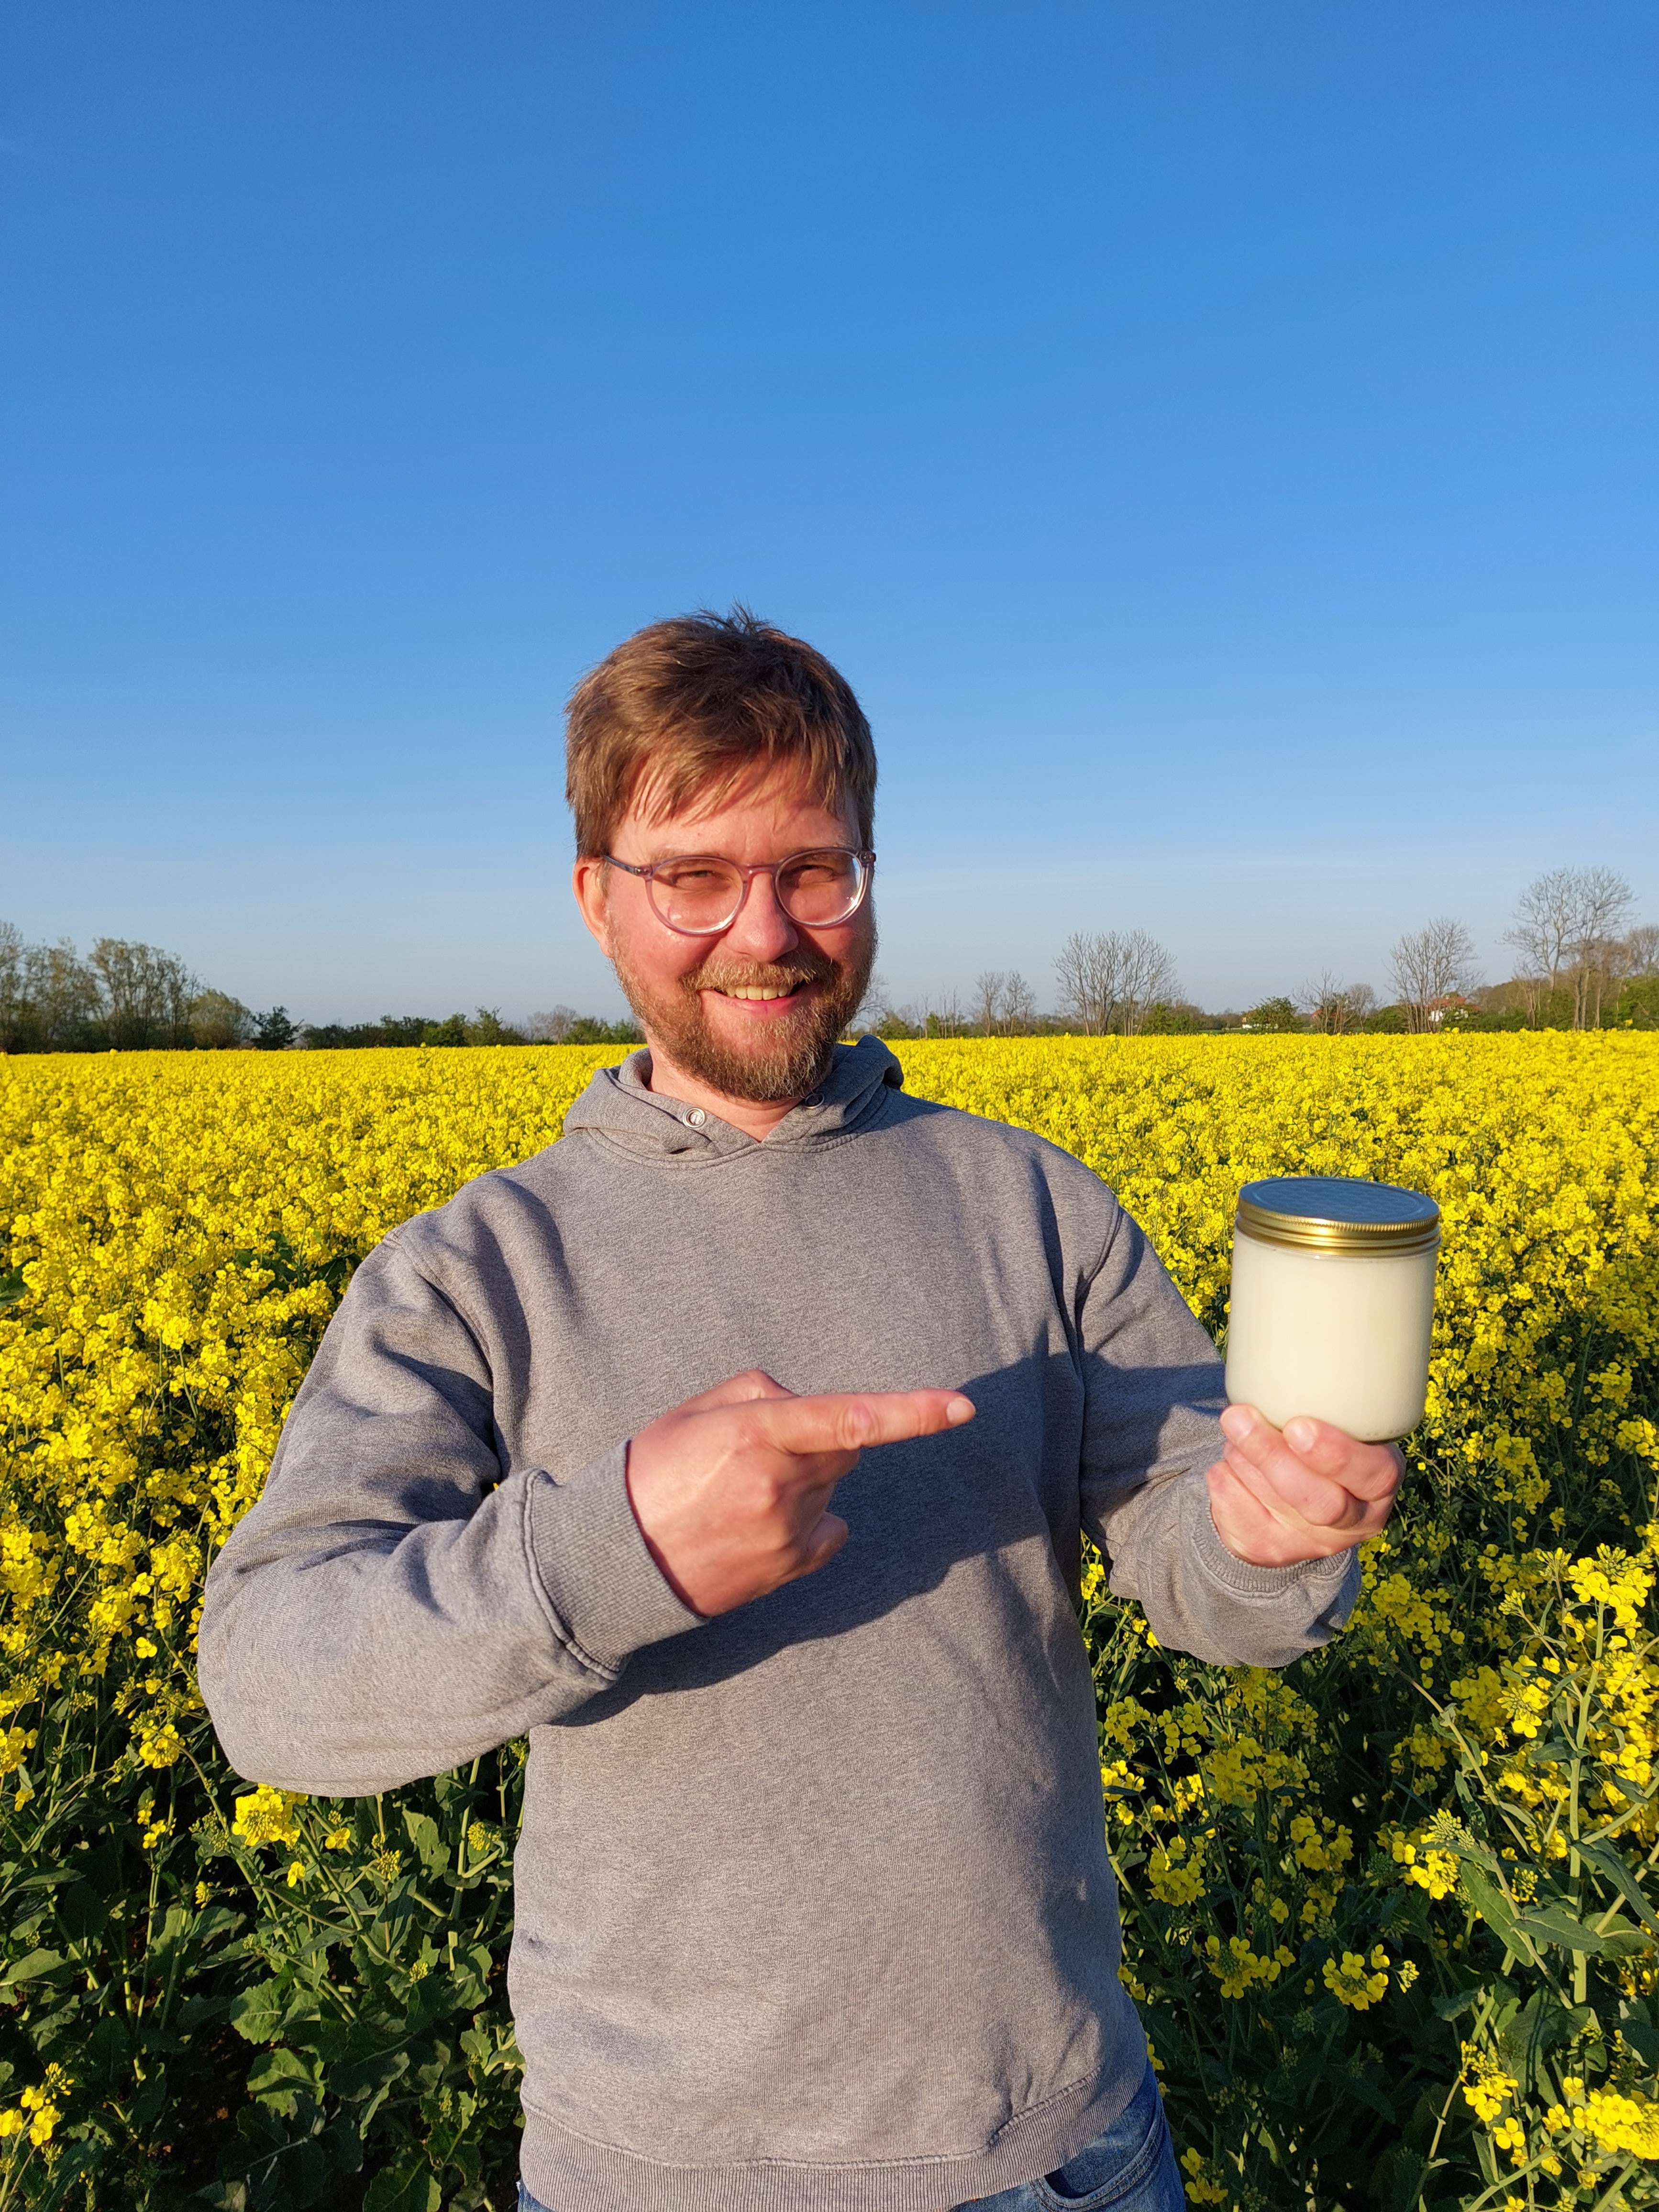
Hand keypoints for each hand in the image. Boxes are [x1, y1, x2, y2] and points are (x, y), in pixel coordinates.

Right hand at [625, 1369, 975, 1616]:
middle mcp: (778, 1484)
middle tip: (759, 1452)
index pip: (850, 1418)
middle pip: (846, 1448)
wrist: (613, 1561)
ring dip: (806, 1481)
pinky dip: (811, 1520)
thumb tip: (808, 1406)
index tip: (962, 1407)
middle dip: (821, 1441)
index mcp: (756, 1433)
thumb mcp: (696, 1412)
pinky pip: (831, 1530)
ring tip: (741, 1494)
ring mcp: (786, 1532)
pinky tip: (759, 1524)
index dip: (912, 1412)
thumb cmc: (653, 1472)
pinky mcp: (789, 1568)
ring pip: (833, 1487)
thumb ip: (761, 1393)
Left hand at [1206, 1403, 1403, 1567]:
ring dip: (1243, 1455)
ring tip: (1237, 1425)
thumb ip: (1325, 1403)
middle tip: (1238, 1416)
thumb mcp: (1336, 1423)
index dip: (1336, 1454)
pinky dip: (1225, 1474)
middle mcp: (1353, 1521)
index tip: (1297, 1426)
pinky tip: (1230, 1458)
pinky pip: (1236, 1508)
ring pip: (1271, 1499)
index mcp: (1379, 1484)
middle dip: (1272, 1455)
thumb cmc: (1316, 1442)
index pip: (1374, 1475)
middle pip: (1319, 1501)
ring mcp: (1310, 1543)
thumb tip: (1286, 1360)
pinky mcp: (1268, 1550)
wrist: (1288, 1499)